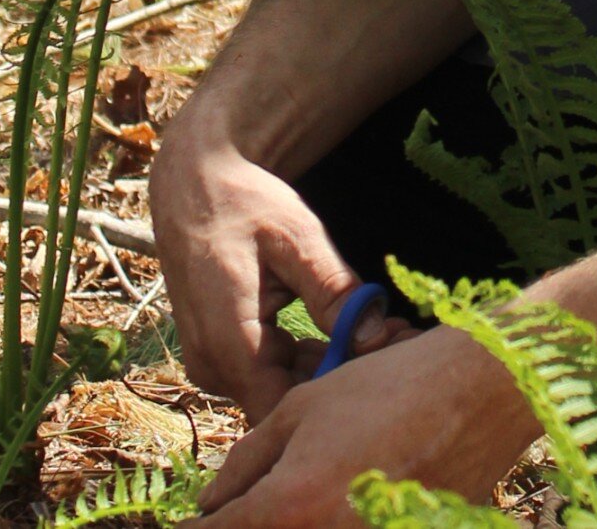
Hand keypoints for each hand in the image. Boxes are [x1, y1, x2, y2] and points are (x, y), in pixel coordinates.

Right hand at [150, 128, 380, 417]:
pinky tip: (347, 332)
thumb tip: (375, 337)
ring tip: (389, 332)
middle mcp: (214, 367)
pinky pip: (270, 372)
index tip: (391, 364)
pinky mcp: (221, 357)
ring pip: (281, 387)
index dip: (341, 394)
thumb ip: (333, 291)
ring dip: (329, 366)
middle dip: (345, 377)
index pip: (287, 408)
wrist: (193, 187)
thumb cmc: (243, 205)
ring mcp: (214, 365)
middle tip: (404, 339)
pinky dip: (307, 357)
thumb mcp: (296, 238)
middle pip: (287, 399)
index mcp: (228, 342)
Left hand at [197, 325, 537, 527]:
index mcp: (291, 504)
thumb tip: (214, 503)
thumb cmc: (389, 388)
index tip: (194, 523)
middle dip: (247, 524)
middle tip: (243, 510)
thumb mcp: (303, 407)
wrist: (483, 392)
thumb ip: (248, 460)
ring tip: (306, 492)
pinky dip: (336, 524)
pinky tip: (338, 500)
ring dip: (293, 524)